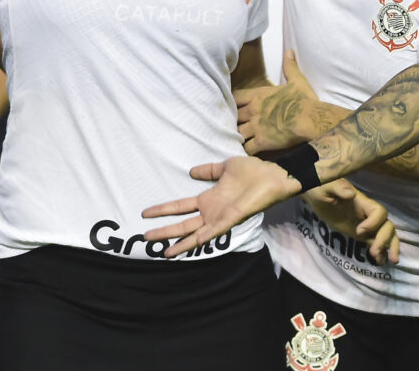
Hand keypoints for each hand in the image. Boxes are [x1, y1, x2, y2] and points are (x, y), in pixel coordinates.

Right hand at [141, 155, 300, 257]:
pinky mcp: (231, 220)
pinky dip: (203, 238)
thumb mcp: (225, 167)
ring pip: (194, 234)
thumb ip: (209, 170)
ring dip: (178, 242)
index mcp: (209, 199)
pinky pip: (215, 232)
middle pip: (182, 224)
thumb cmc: (252, 171)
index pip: (180, 207)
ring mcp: (220, 218)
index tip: (146, 213)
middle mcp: (211, 211)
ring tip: (162, 251)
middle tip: (145, 237)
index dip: (164, 210)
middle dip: (164, 231)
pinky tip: (192, 243)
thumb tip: (192, 171)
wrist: (272, 175)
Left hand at [236, 50, 319, 153]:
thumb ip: (289, 66)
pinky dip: (244, 151)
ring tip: (236, 141)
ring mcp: (256, 127)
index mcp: (258, 95)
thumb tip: (289, 50)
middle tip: (232, 126)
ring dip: (236, 136)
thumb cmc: (304, 100)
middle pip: (233, 116)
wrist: (310, 118)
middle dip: (233, 121)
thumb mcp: (296, 80)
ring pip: (237, 133)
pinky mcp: (262, 142)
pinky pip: (247, 148)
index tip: (233, 107)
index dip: (233, 103)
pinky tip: (243, 154)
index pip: (235, 97)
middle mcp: (253, 110)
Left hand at [301, 179, 400, 264]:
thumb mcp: (327, 186)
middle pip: (387, 225)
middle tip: (373, 252)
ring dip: (390, 246)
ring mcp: (366, 224)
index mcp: (362, 202)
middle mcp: (368, 213)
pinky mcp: (361, 233)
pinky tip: (380, 262)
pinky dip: (382, 252)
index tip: (359, 231)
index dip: (374, 222)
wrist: (316, 195)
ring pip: (387, 233)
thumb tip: (351, 194)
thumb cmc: (321, 188)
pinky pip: (376, 242)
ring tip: (389, 261)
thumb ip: (338, 188)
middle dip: (384, 239)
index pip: (379, 211)